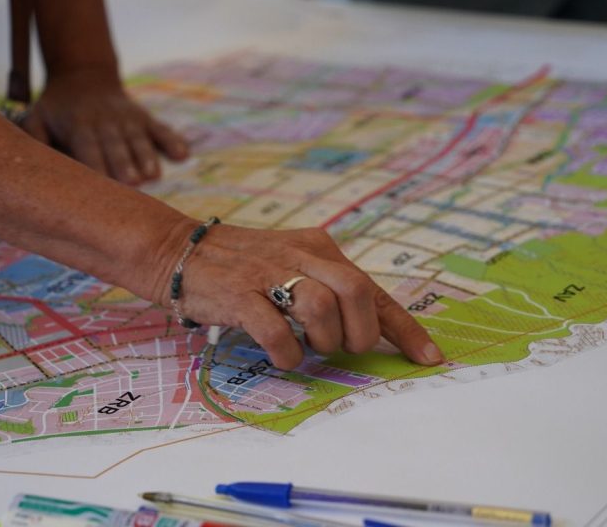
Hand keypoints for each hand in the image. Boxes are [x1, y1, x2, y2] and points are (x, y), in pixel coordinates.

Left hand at [21, 67, 188, 183]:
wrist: (84, 75)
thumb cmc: (57, 107)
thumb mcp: (36, 116)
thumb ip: (33, 138)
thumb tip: (33, 162)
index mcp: (79, 124)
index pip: (87, 147)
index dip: (94, 166)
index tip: (100, 186)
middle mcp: (105, 121)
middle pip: (116, 146)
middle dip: (124, 164)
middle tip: (132, 184)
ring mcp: (128, 119)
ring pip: (139, 140)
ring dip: (147, 157)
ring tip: (154, 175)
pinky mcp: (144, 118)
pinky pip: (161, 129)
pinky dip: (173, 141)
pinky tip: (183, 155)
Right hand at [155, 222, 445, 369]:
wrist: (178, 250)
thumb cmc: (242, 265)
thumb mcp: (292, 263)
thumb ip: (326, 287)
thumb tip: (365, 331)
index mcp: (320, 248)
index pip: (375, 289)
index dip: (405, 328)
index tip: (428, 357)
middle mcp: (302, 255)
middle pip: (357, 292)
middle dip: (361, 333)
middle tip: (346, 350)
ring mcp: (269, 274)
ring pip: (321, 308)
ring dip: (324, 341)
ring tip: (310, 348)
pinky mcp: (240, 295)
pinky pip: (276, 331)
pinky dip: (287, 353)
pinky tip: (282, 355)